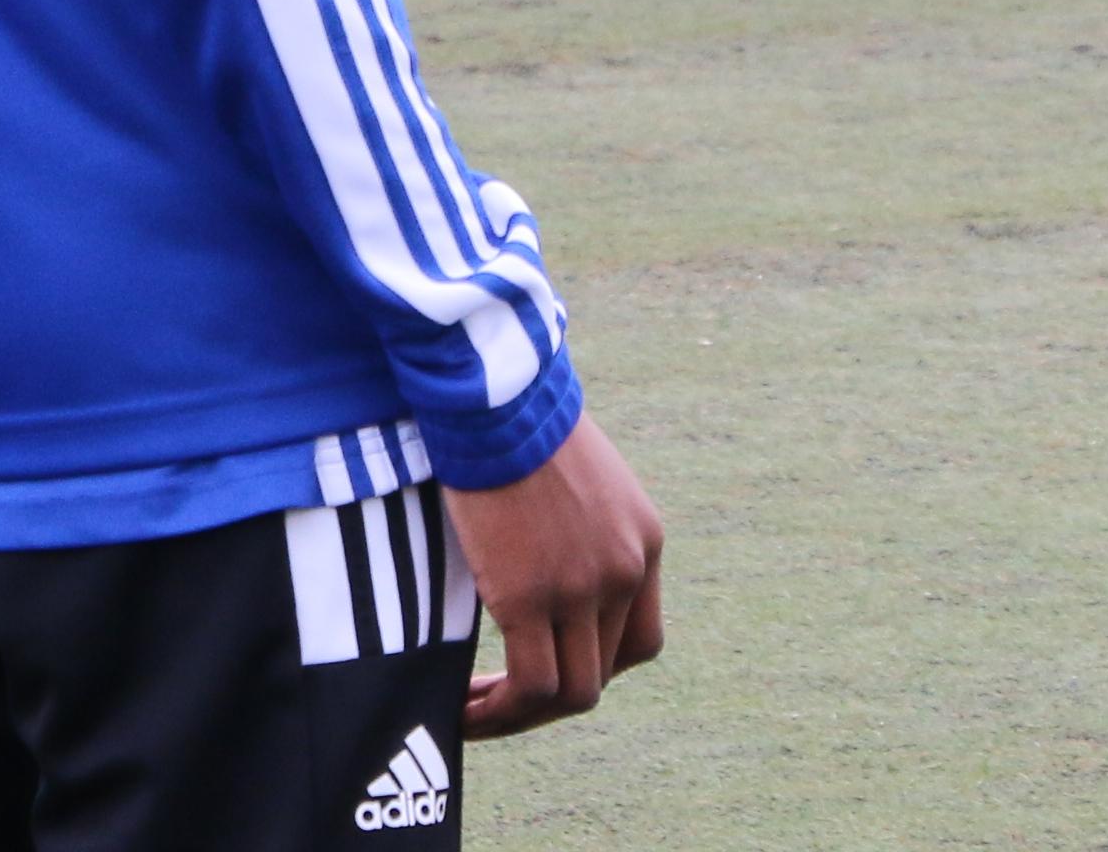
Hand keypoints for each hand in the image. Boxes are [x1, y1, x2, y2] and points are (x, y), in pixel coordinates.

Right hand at [451, 417, 665, 737]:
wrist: (492, 392)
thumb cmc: (513, 416)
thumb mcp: (571, 474)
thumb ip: (571, 524)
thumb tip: (532, 554)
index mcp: (643, 541)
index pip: (637, 640)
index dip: (591, 666)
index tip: (540, 668)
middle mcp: (626, 571)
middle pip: (603, 672)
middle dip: (549, 697)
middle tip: (496, 700)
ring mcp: (584, 587)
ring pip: (572, 692)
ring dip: (523, 715)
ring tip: (475, 714)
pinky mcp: (532, 595)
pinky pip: (530, 685)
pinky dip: (501, 713)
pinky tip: (464, 710)